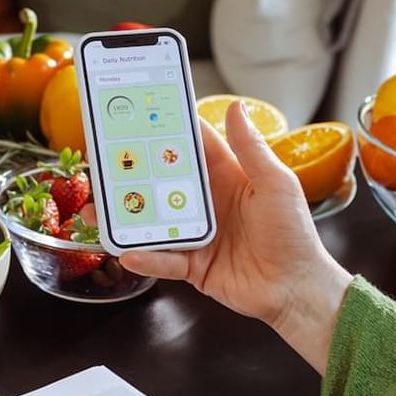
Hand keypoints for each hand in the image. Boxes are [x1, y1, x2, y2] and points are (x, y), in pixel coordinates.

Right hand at [119, 100, 351, 371]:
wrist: (296, 288)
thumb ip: (251, 148)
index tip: (142, 115)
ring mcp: (197, 235)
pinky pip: (163, 260)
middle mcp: (208, 205)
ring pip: (155, 221)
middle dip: (136, 174)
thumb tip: (236, 107)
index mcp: (228, 178)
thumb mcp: (275, 184)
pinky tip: (128, 252)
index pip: (194, 149)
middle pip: (164, 184)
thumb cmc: (294, 233)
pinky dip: (146, 257)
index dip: (171, 131)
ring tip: (99, 209)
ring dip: (129, 216)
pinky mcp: (193, 266)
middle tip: (104, 162)